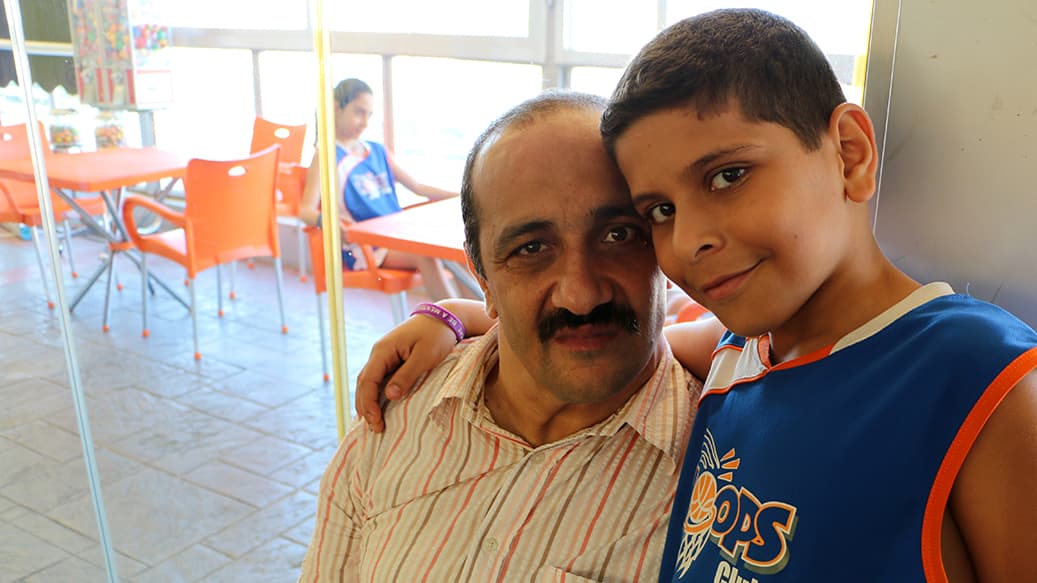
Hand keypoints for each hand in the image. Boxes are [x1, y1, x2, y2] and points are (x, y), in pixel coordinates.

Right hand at [354, 313, 458, 431]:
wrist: (443, 318)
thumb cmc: (436, 335)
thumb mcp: (425, 356)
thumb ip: (407, 375)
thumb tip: (390, 396)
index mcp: (383, 351)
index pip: (367, 381)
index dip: (368, 403)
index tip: (376, 421)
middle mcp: (378, 354)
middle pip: (363, 384)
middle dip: (366, 407)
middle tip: (375, 429)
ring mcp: (383, 357)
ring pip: (368, 383)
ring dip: (368, 403)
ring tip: (373, 423)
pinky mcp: (391, 361)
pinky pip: (377, 380)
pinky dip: (375, 395)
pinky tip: (377, 409)